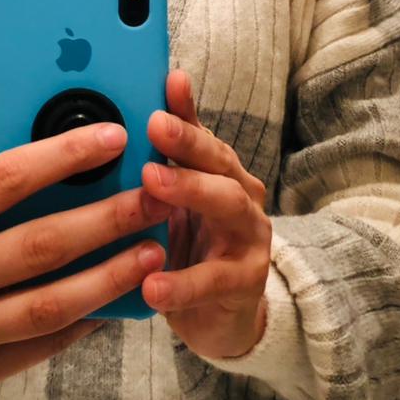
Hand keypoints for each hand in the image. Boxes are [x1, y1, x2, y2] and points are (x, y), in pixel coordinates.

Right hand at [0, 63, 170, 387]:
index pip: (3, 180)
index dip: (63, 155)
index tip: (116, 136)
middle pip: (35, 246)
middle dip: (105, 219)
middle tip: (156, 196)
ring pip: (47, 305)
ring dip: (109, 276)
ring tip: (154, 249)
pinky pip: (45, 343)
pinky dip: (89, 316)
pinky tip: (125, 291)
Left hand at [141, 69, 271, 360]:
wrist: (223, 315)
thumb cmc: (195, 244)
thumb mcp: (180, 198)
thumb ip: (169, 155)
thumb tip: (153, 97)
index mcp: (221, 173)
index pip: (204, 135)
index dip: (186, 111)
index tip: (168, 84)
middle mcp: (241, 197)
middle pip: (219, 162)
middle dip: (187, 142)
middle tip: (153, 127)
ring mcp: (249, 239)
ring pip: (228, 207)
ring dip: (190, 192)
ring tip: (151, 183)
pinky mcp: (246, 284)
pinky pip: (214, 280)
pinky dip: (182, 283)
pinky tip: (151, 285)